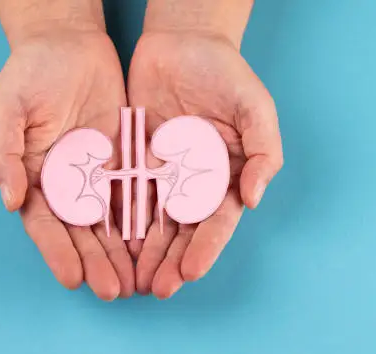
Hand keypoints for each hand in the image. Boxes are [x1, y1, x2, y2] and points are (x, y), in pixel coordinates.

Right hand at [0, 29, 133, 299]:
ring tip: (136, 281)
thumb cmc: (27, 75)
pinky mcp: (123, 160)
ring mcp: (95, 175)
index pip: (45, 225)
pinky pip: (134, 194)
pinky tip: (154, 244)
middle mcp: (65, 185)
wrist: (66, 45)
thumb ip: (3, 155)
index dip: (57, 252)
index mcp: (33, 179)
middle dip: (96, 263)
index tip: (72, 278)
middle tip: (113, 291)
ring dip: (122, 253)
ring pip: (111, 222)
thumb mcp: (5, 110)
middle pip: (81, 233)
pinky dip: (143, 220)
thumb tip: (10, 201)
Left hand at [127, 31, 282, 298]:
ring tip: (132, 279)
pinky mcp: (136, 160)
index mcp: (226, 177)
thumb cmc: (226, 74)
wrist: (183, 43)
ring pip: (152, 221)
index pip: (216, 222)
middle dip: (170, 262)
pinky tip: (111, 244)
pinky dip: (120, 219)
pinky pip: (126, 194)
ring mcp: (164, 174)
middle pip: (182, 231)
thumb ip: (264, 154)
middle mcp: (194, 183)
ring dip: (143, 252)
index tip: (189, 272)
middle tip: (156, 289)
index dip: (205, 249)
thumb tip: (253, 200)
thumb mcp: (256, 110)